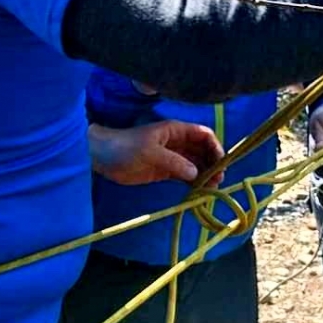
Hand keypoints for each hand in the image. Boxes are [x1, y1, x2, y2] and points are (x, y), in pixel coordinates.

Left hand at [89, 120, 223, 185]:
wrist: (102, 157)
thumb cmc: (125, 147)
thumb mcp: (150, 152)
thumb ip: (174, 162)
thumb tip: (196, 173)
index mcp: (175, 131)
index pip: (203, 135)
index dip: (215, 147)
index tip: (221, 163)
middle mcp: (177, 143)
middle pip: (203, 151)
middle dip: (213, 163)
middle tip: (217, 181)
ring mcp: (171, 158)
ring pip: (195, 164)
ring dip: (205, 175)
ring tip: (211, 189)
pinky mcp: (164, 171)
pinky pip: (185, 176)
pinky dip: (193, 182)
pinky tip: (198, 191)